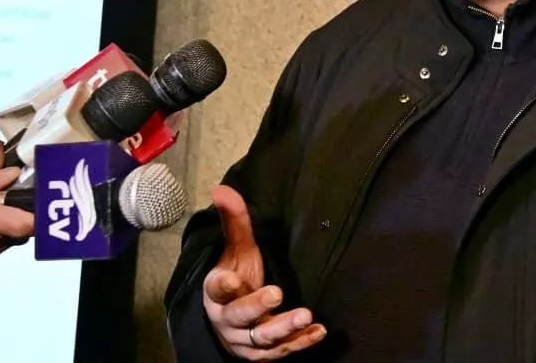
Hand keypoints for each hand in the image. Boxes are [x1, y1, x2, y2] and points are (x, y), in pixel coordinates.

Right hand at [202, 185, 325, 359]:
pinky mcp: (261, 354)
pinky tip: (318, 332)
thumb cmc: (236, 276)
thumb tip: (222, 189)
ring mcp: (244, 340)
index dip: (224, 285)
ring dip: (283, 328)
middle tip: (277, 293)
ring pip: (261, 339)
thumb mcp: (236, 250)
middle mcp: (227, 319)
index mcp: (217, 291)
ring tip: (305, 316)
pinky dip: (300, 343)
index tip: (234, 278)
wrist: (229, 320)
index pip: (217, 288)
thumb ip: (233, 222)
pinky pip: (280, 351)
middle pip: (239, 316)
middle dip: (257, 306)